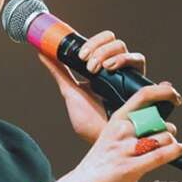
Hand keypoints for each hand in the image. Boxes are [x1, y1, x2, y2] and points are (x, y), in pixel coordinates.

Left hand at [38, 30, 156, 142]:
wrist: (104, 140)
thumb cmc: (89, 121)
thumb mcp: (70, 92)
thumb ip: (58, 71)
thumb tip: (42, 53)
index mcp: (97, 68)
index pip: (99, 42)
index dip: (91, 42)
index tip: (80, 55)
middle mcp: (113, 68)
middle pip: (111, 41)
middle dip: (99, 46)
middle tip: (89, 63)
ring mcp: (127, 74)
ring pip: (122, 47)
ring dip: (108, 52)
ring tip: (100, 67)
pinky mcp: (140, 83)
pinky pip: (138, 61)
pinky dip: (125, 59)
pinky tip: (112, 68)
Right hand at [70, 82, 181, 181]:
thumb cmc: (103, 158)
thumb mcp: (113, 133)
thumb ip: (135, 121)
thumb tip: (158, 101)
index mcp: (117, 118)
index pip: (143, 95)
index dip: (164, 92)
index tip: (175, 97)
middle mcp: (121, 130)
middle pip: (158, 119)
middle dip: (168, 128)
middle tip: (165, 136)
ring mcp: (126, 149)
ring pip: (164, 136)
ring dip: (171, 143)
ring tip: (167, 149)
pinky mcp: (132, 167)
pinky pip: (162, 155)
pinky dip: (177, 151)